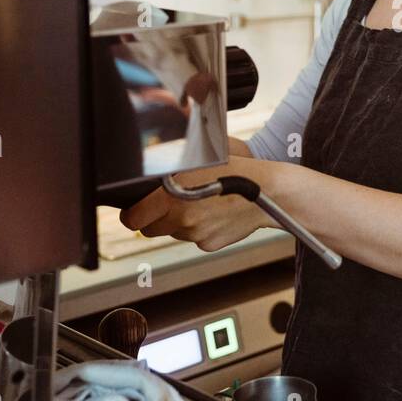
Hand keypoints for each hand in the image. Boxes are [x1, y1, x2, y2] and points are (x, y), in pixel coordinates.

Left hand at [119, 168, 273, 251]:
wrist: (269, 191)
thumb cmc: (238, 168)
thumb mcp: (200, 156)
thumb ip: (172, 165)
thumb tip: (151, 168)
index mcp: (172, 196)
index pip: (133, 217)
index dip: (132, 213)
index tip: (135, 209)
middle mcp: (181, 218)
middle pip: (149, 229)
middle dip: (154, 218)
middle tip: (167, 204)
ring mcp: (196, 234)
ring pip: (173, 232)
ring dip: (178, 221)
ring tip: (198, 202)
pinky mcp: (209, 244)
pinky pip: (194, 238)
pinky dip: (199, 228)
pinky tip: (214, 212)